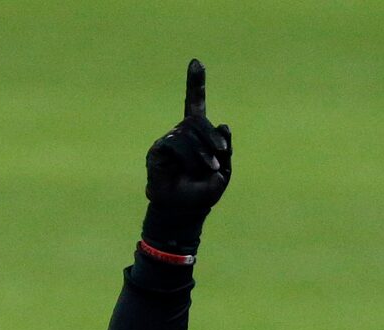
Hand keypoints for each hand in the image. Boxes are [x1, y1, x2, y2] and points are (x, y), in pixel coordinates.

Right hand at [143, 59, 231, 251]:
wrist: (183, 213)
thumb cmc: (203, 194)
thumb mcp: (222, 173)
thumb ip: (225, 150)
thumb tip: (224, 124)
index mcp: (197, 136)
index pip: (195, 104)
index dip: (195, 84)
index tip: (196, 62)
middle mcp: (181, 133)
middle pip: (196, 120)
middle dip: (212, 134)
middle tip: (223, 154)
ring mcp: (169, 140)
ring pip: (188, 132)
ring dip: (203, 151)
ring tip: (212, 170)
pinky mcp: (158, 150)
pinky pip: (176, 143)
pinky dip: (190, 157)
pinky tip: (194, 170)